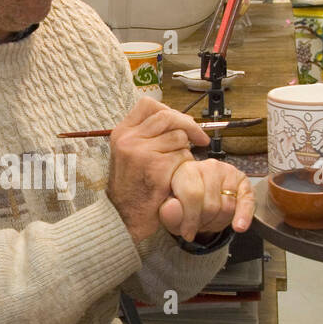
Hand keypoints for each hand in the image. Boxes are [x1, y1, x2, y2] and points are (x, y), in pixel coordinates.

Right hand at [106, 97, 209, 243]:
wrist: (124, 218)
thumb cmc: (132, 188)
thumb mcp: (129, 155)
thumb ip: (146, 135)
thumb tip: (177, 120)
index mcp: (121, 132)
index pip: (148, 105)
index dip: (170, 110)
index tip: (182, 121)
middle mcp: (129, 139)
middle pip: (167, 116)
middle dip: (189, 126)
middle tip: (201, 138)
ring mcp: (141, 152)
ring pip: (178, 137)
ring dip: (185, 151)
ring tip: (176, 167)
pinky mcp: (157, 167)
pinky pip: (183, 157)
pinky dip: (185, 167)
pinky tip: (175, 178)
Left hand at [158, 158, 254, 240]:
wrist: (197, 195)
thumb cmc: (182, 202)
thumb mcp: (169, 211)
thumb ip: (168, 212)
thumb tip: (173, 207)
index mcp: (186, 170)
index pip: (192, 195)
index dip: (190, 219)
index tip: (187, 233)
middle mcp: (208, 167)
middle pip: (211, 205)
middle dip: (204, 222)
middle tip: (198, 225)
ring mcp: (227, 172)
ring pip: (228, 207)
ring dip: (218, 222)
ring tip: (209, 221)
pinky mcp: (242, 181)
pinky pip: (247, 201)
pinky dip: (244, 215)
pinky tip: (239, 226)